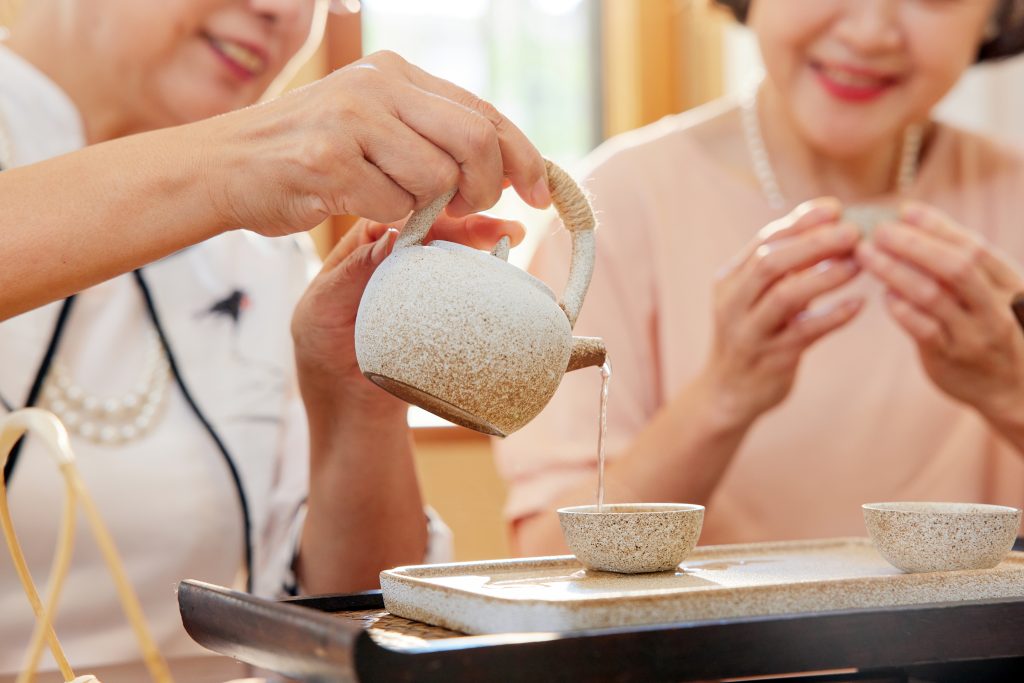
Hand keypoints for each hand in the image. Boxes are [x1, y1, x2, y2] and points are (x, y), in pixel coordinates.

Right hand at [207, 50, 549, 235]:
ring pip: (437, 178)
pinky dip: (390, 220)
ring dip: (429, 209)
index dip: (523, 155)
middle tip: (472, 208)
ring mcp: (351, 120)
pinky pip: (394, 205)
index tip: (542, 192)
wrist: (226, 166)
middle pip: (474, 140)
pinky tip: (360, 206)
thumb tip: (510, 179)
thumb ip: (433, 141)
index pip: (483, 112)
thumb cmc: (308, 156)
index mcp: (396, 74)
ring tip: (397, 205)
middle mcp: (377, 86)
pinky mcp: (328, 160)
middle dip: (487, 185)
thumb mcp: (374, 129)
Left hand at [291, 212, 525, 417]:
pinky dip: (487, 279)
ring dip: (483, 244)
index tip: (454, 214)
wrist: (348, 408)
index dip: (428, 211)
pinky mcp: (440, 315)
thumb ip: (351, 272)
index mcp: (361, 251)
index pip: (397, 218)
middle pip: (435, 231)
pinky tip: (506, 270)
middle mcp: (394, 263)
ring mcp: (419, 288)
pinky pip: (464, 292)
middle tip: (499, 226)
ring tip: (511, 235)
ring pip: (454, 256)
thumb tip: (391, 235)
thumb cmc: (322, 354)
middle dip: (468, 222)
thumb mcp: (322, 308)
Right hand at [701, 197, 862, 427]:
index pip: (764, 241)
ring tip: (859, 264)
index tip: (835, 208)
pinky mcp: (770, 360)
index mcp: (730, 280)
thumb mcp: (758, 297)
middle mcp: (733, 303)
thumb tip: (829, 223)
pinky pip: (803, 334)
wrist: (727, 393)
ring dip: (824, 277)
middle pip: (770, 263)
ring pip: (784, 297)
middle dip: (813, 243)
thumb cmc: (753, 335)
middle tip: (853, 232)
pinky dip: (832, 317)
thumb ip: (785, 266)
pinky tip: (859, 306)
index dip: (800, 222)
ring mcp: (749, 333)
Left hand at [856, 201, 1023, 423]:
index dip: (937, 226)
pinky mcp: (950, 359)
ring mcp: (973, 335)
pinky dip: (901, 309)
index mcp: (1008, 283)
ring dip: (894, 271)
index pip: (973, 247)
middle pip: (953, 267)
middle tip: (878, 231)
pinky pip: (923, 330)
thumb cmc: (990, 327)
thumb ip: (959, 263)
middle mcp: (994, 308)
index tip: (905, 210)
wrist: (1012, 389)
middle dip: (912, 244)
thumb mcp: (990, 293)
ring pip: (932, 296)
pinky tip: (883, 295)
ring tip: (867, 255)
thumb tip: (910, 219)